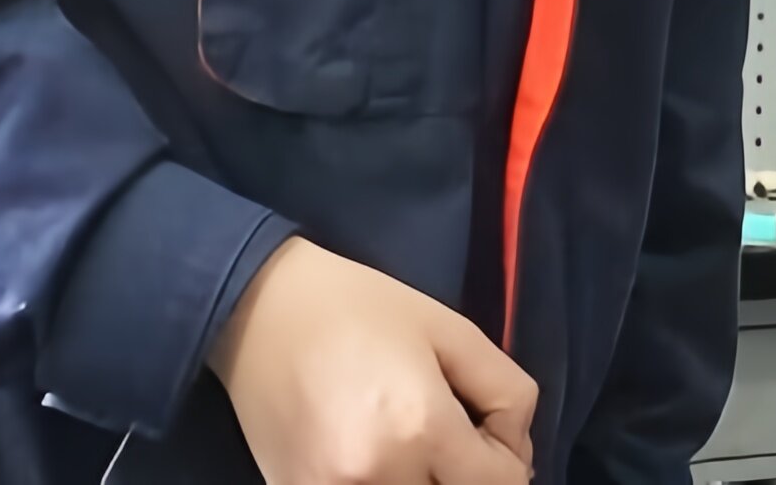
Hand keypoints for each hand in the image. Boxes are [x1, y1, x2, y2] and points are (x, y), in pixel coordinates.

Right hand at [208, 237, 536, 484]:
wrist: (258, 309)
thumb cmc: (362, 309)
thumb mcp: (453, 332)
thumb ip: (506, 393)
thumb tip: (516, 457)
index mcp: (421, 428)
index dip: (508, 461)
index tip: (489, 433)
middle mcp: (376, 476)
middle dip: (466, 477)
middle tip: (452, 440)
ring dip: (425, 484)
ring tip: (413, 447)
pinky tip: (376, 457)